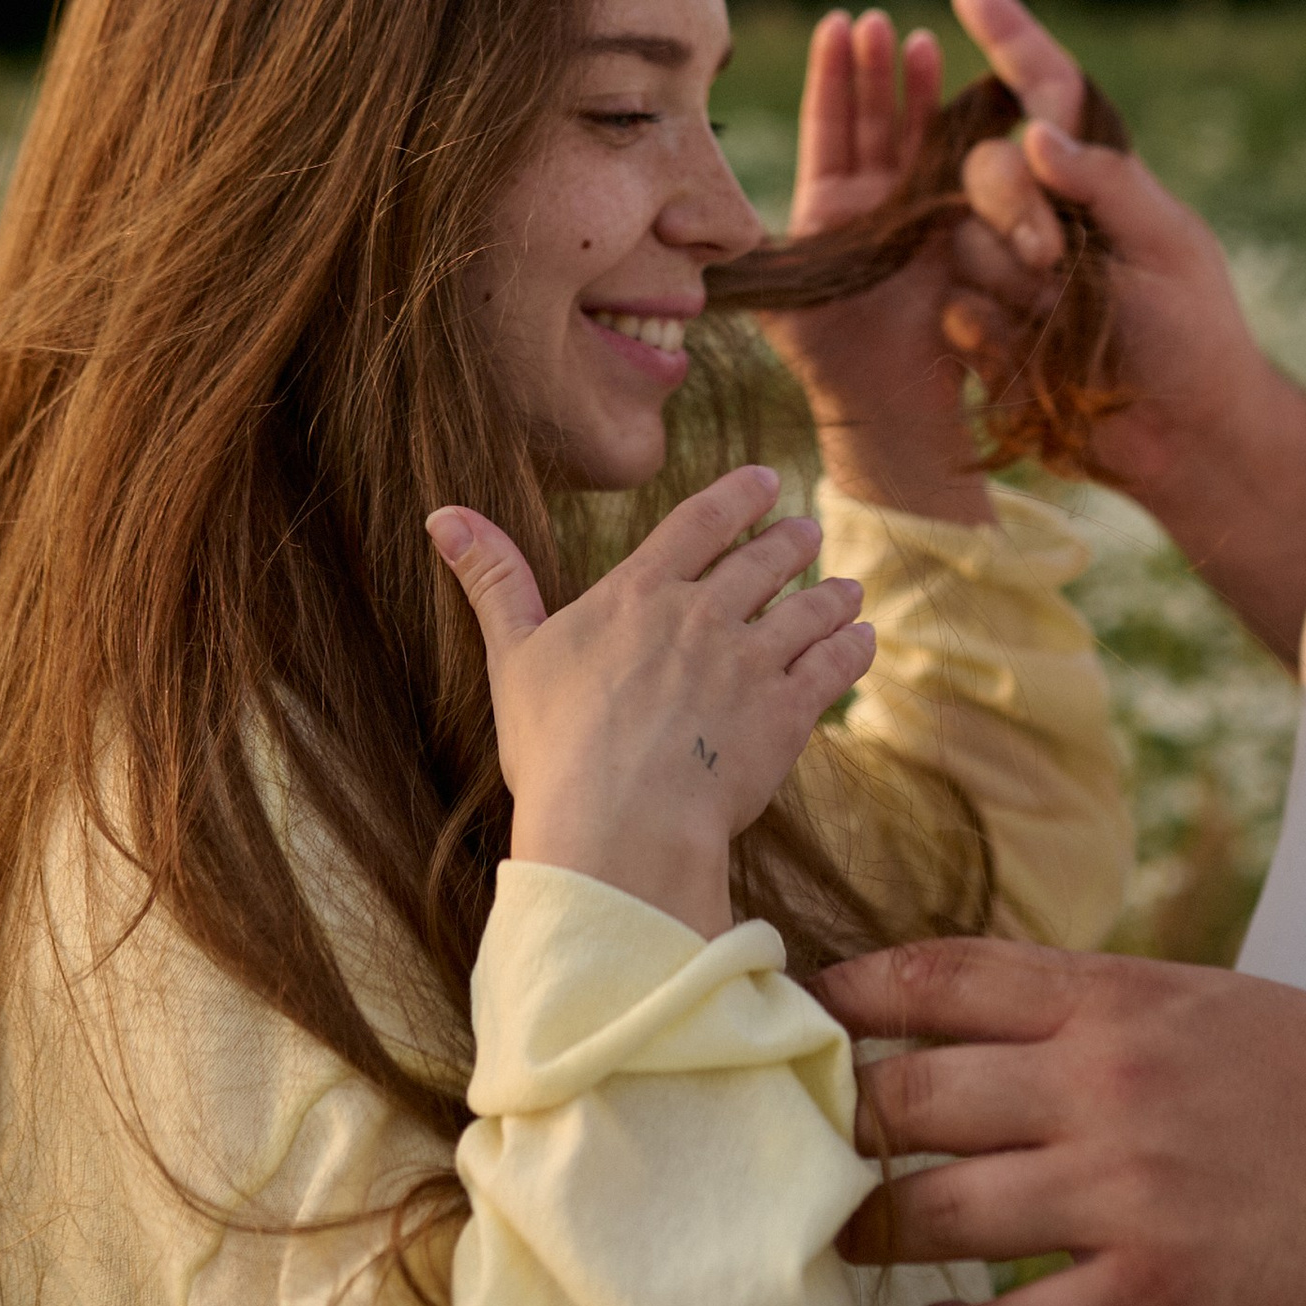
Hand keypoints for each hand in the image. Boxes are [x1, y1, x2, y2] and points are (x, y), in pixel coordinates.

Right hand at [429, 469, 875, 938]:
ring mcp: (752, 661)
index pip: (698, 523)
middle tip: (807, 532)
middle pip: (762, 561)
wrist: (620, 825)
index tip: (765, 480)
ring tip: (847, 589)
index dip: (736, 497)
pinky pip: (833, 666)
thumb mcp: (513, 655)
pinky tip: (863, 641)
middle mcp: (704, 614)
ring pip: (808, 610)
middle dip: (789, 542)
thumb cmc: (556, 747)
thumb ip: (491, 579)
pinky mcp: (787, 713)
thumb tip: (441, 513)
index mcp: (640, 592)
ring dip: (831, 595)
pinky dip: (853, 648)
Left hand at [755, 8, 992, 525]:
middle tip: (878, 21)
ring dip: (918, 90)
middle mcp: (875, 201)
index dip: (834, 77)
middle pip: (875, 120)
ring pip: (917, 138)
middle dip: (877, 69)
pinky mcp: (958, 234)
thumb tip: (685, 230)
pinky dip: (963, 140)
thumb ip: (744, 262)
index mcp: (828, 205)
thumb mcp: (778, 300)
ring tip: (920, 39)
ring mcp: (919, 212)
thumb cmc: (825, 357)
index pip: (830, 127)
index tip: (837, 25)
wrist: (885, 405)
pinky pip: (960, 179)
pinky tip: (970, 100)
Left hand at [821, 936, 1305, 1305]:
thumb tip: (974, 1020)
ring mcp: (1127, 1192)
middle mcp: (1102, 1081)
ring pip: (934, 1209)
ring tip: (849, 1248)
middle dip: (832, 1124)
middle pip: (903, 1091)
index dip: (838, 998)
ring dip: (872, 1232)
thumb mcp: (1206, 1002)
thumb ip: (1091, 1011)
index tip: (781, 1020)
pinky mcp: (1160, 1302)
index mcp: (1115, 997)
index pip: (931, 975)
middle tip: (788, 1152)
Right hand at [942, 0, 1305, 654]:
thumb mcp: (1169, 245)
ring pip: (960, 236)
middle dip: (1011, 202)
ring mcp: (1008, 269)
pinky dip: (988, 329)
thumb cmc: (1197, 336)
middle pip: (986, 165)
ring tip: (1060, 319)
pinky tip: (1027, 355)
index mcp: (1095, 175)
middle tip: (1053, 256)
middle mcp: (1042, 212)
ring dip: (1006, 274)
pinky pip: (956, 306)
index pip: (1046, 91)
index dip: (1011, 38)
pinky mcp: (983, 326)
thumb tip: (1035, 131)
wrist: (1186, 440)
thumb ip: (1104, 182)